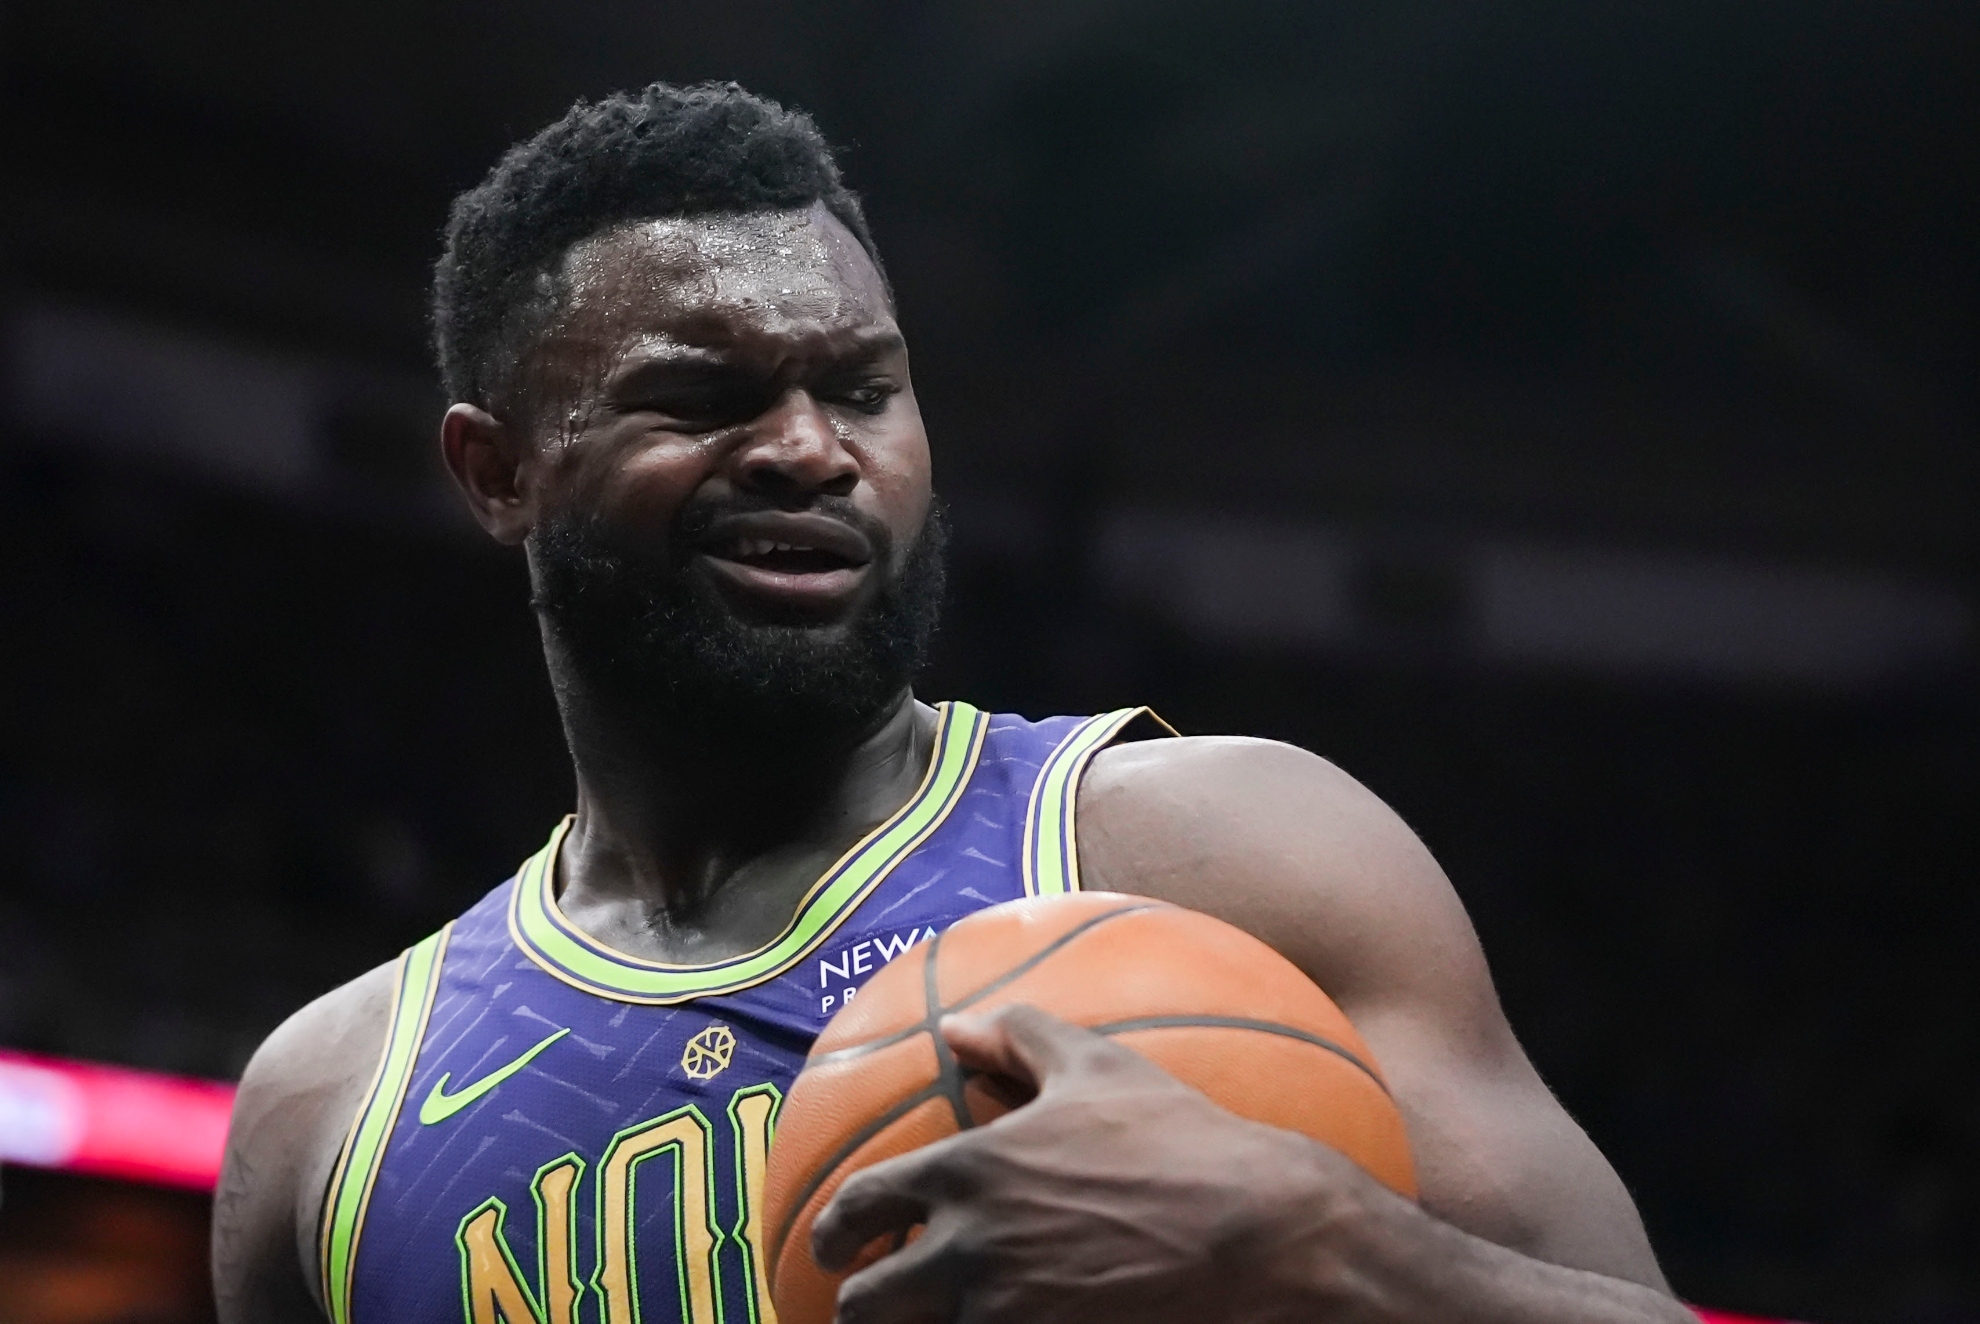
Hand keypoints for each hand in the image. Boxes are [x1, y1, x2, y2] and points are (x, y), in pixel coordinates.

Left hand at [810, 1004, 1409, 1323]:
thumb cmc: (1181, 1139)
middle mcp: (967, 1249)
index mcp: (966, 1172)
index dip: (831, 1234)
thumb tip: (955, 1025)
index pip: (854, 1209)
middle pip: (862, 1304)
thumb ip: (1017, 1036)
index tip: (835, 1247)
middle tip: (875, 1304)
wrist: (1259, 1233)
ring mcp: (1002, 1316)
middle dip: (859, 1308)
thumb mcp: (1099, 1066)